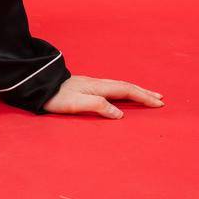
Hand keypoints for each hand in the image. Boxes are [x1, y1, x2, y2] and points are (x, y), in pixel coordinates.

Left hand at [40, 74, 164, 118]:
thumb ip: (97, 106)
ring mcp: (92, 84)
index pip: (126, 91)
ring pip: (119, 86)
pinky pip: (112, 88)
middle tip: (160, 98)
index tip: (159, 103)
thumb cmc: (55, 97)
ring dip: (135, 90)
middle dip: (143, 93)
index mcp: (98, 87)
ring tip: (147, 94)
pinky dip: (124, 90)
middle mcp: (97, 83)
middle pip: (125, 86)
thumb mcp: (75, 104)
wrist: (38, 84)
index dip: (143, 97)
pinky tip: (122, 94)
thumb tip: (120, 114)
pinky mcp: (86, 86)